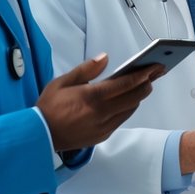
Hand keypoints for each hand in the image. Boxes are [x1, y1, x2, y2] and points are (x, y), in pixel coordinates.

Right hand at [37, 54, 157, 151]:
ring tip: (143, 84)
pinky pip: (121, 120)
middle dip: (146, 85)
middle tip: (155, 74)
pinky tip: (129, 99)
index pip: (124, 84)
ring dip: (138, 97)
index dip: (142, 75)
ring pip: (130, 109)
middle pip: (133, 97)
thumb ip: (86, 69)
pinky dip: (128, 108)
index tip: (155, 67)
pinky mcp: (103, 135)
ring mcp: (103, 126)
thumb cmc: (49, 106)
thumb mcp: (61, 82)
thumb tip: (105, 58)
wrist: (40, 135)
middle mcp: (100, 113)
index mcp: (90, 97)